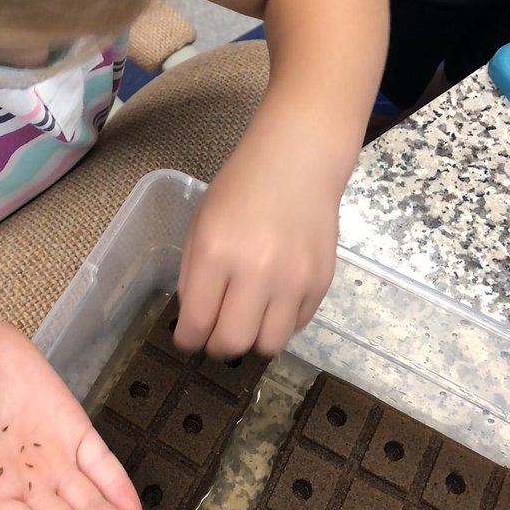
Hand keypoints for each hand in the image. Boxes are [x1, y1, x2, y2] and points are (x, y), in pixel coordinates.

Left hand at [174, 139, 337, 359]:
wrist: (298, 161)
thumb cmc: (241, 187)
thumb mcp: (201, 223)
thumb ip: (193, 274)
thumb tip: (194, 319)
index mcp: (216, 253)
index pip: (197, 322)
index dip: (188, 340)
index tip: (188, 340)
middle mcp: (256, 271)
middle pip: (234, 343)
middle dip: (218, 347)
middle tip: (215, 336)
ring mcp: (294, 280)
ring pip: (270, 345)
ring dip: (252, 341)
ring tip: (246, 321)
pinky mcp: (321, 283)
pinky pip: (296, 326)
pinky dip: (280, 322)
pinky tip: (272, 301)